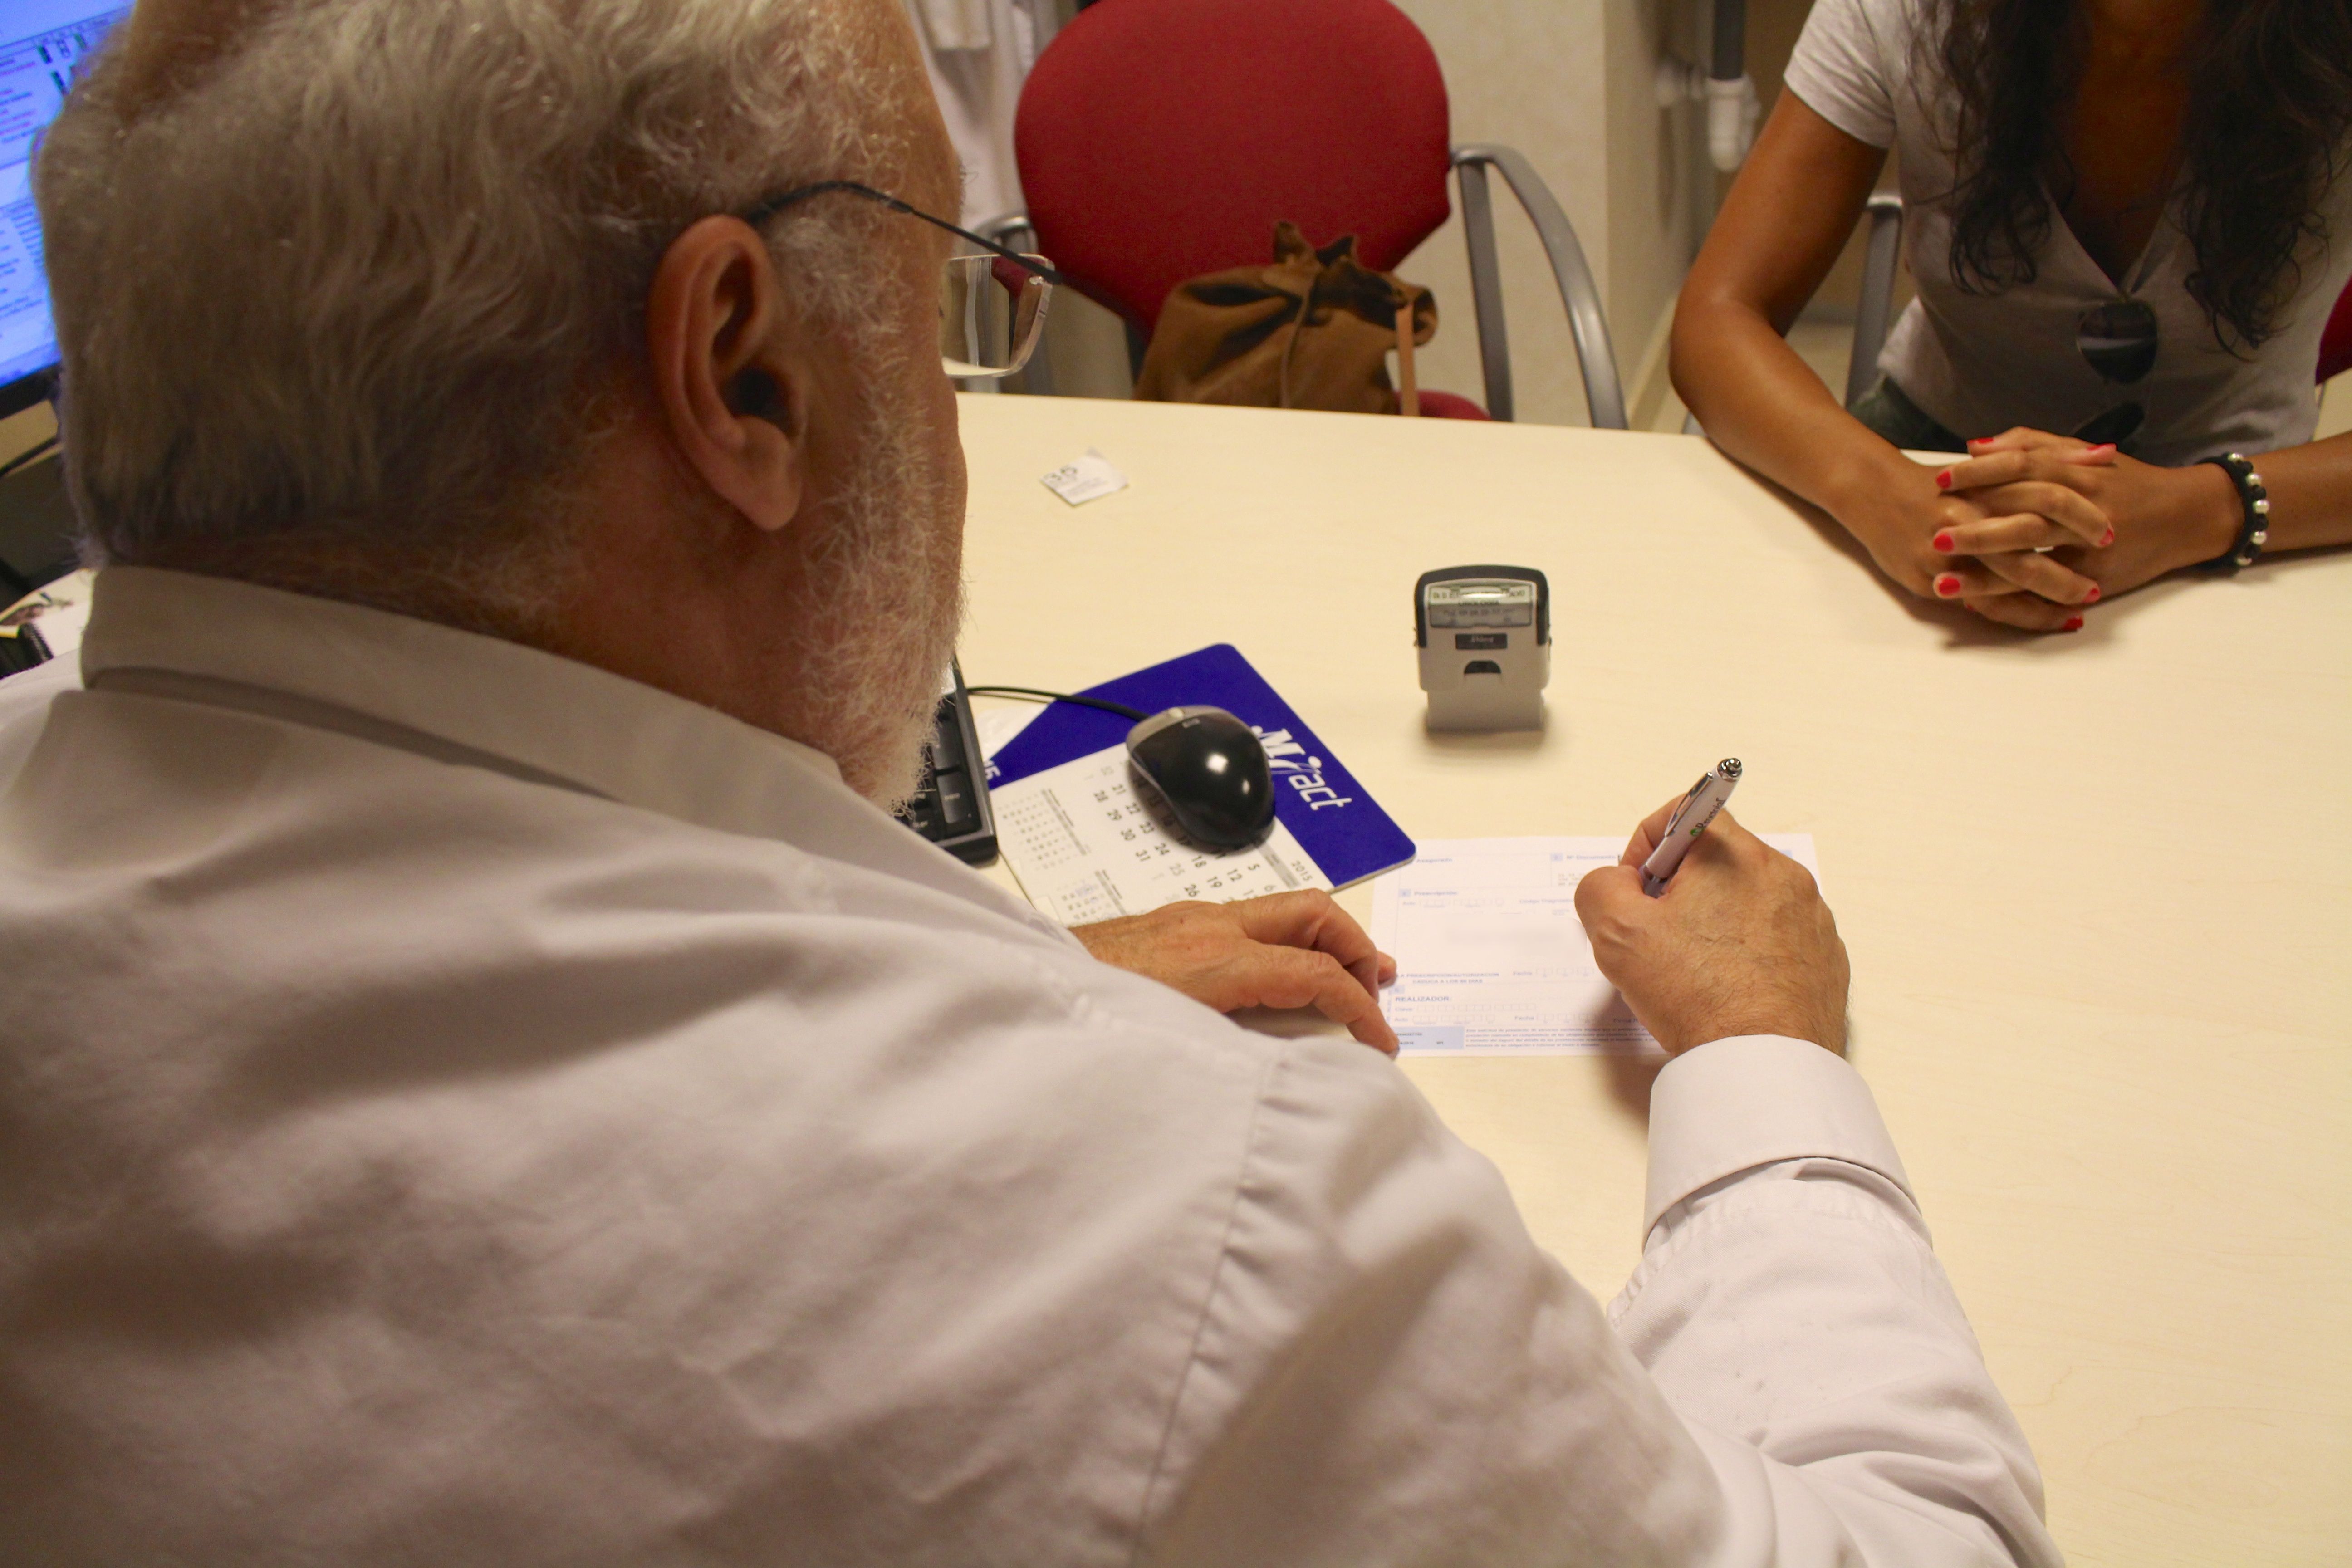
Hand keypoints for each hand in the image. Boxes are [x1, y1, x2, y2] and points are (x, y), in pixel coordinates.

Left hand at [1073, 890, 1400, 1053]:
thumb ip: (1237, 1052)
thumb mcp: (1175, 1047)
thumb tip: (1292, 1070)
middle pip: (1312, 913)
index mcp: (1214, 961)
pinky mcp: (1174, 923)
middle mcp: (1208, 927)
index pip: (1314, 974)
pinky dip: (1288, 942)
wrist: (1029, 989)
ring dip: (1326, 940)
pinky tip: (1289, 972)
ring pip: (1283, 910)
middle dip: (1356, 947)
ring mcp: (1190, 919)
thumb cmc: (1089, 1022)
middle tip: (1379, 988)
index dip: (1359, 1009)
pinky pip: (1252, 921)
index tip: (1380, 1043)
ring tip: (1356, 973)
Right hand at [1573, 799, 1848, 1055]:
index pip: (1684, 813)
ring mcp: (1811, 917)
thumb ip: (1600, 887)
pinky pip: (1777, 936)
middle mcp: (1783, 875)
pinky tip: (1729, 988)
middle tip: (1657, 935)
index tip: (1637, 889)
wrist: (1765, 1065)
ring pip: (1747, 899)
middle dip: (1679, 888)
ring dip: (1714, 920)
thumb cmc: (1699, 996)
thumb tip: (1616, 882)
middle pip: (1716, 859)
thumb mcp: (1616, 933)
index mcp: (1735, 855)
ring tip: (1694, 969)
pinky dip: (1749, 951)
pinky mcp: (1824, 957)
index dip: (1646, 845)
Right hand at [1838, 444, 2107, 618]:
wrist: (1871, 489)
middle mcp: (1969, 515)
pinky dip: (2018, 612)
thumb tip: (2106, 454)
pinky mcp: (1929, 576)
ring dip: (2050, 595)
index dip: (2080, 516)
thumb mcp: (1991, 464)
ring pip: (2008, 578)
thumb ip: (2051, 461)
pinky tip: (2045, 619)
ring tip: (2081, 608)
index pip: (2044, 495)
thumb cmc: (1936, 482)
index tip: (2112, 532)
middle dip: (2068, 561)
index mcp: (1986, 482)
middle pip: (2030, 539)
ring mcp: (1947, 549)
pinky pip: (1983, 602)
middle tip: (2100, 581)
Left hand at [1934, 428, 2241, 628]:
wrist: (2187, 516)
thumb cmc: (2126, 481)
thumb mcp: (2084, 454)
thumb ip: (2032, 444)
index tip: (1939, 477)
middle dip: (1977, 529)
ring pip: (2033, 562)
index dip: (1981, 473)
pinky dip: (2012, 601)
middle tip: (1933, 532)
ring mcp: (2091, 551)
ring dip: (1984, 576)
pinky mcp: (2096, 582)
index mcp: (2081, 474)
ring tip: (1939, 582)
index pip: (2023, 468)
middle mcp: (2086, 511)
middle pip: (2025, 517)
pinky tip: (1977, 605)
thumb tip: (1975, 445)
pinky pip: (2048, 594)